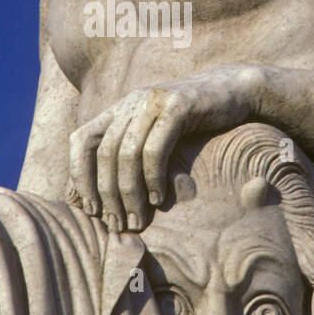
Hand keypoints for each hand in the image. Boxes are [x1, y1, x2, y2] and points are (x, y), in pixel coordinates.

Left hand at [67, 63, 267, 230]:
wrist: (234, 90)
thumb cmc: (196, 122)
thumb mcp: (157, 135)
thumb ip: (133, 154)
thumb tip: (106, 197)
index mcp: (119, 109)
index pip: (81, 140)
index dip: (79, 174)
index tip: (90, 209)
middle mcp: (130, 102)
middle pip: (104, 151)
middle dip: (106, 193)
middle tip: (116, 223)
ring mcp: (153, 102)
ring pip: (127, 152)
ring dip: (129, 192)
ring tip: (136, 218)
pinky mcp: (178, 106)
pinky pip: (155, 147)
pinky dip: (152, 177)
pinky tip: (157, 198)